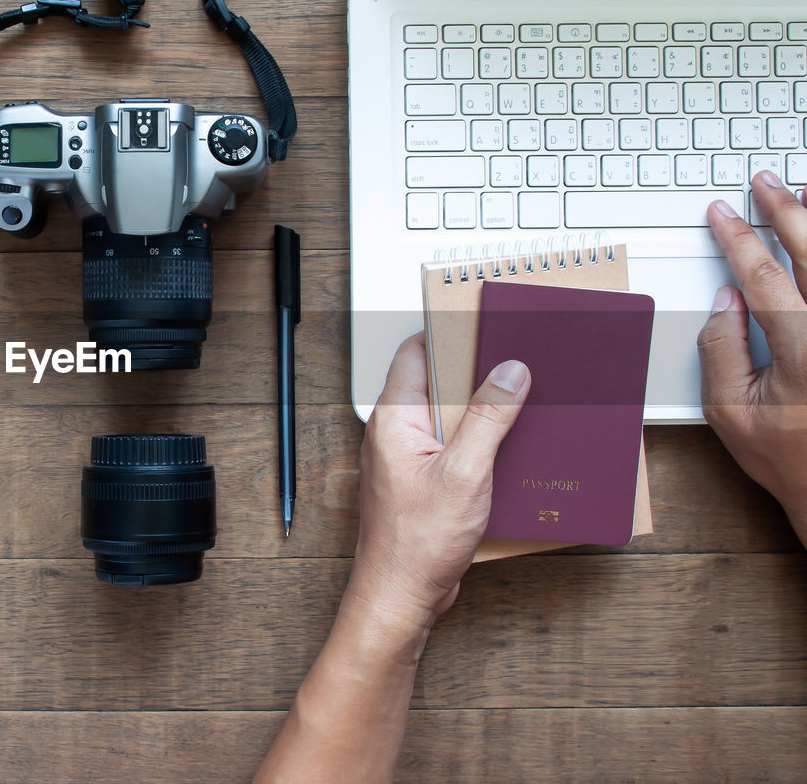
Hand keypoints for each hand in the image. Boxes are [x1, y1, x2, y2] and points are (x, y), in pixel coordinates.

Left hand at [353, 332, 530, 624]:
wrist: (400, 596)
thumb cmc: (415, 545)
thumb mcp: (465, 473)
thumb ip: (489, 418)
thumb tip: (509, 372)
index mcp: (395, 419)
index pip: (416, 354)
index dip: (450, 333)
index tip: (486, 322)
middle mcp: (396, 433)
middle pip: (438, 383)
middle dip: (477, 371)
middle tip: (518, 359)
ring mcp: (410, 457)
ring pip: (451, 417)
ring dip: (485, 411)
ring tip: (525, 400)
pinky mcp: (425, 481)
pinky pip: (456, 447)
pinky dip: (482, 442)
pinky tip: (512, 446)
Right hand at [700, 171, 806, 542]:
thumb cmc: (789, 457)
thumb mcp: (729, 412)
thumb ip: (719, 350)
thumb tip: (723, 302)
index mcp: (803, 351)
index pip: (765, 275)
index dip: (738, 238)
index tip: (722, 214)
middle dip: (785, 209)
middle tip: (766, 184)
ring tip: (801, 197)